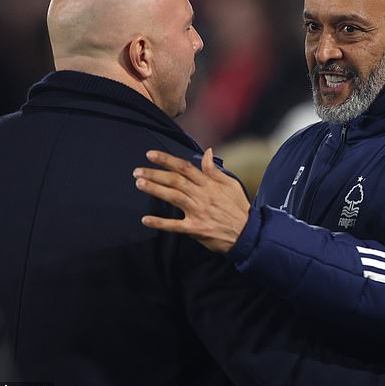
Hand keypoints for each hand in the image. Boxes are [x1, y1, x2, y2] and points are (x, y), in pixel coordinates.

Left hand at [133, 148, 249, 253]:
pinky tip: (145, 220)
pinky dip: (160, 223)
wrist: (247, 233)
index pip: (185, 167)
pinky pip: (174, 225)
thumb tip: (207, 152)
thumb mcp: (231, 184)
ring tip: (139, 184)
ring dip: (155, 190)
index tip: (151, 155)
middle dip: (155, 174)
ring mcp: (197, 212)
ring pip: (173, 197)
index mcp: (209, 183)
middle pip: (175, 180)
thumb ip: (215, 170)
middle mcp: (201, 195)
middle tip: (137, 170)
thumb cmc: (238, 207)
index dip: (167, 160)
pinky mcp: (195, 229)